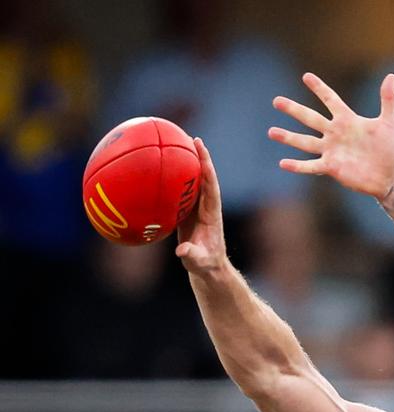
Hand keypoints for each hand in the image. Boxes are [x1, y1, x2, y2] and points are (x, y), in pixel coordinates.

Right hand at [176, 138, 227, 272]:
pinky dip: (173, 180)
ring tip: (178, 144)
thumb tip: (182, 252)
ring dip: (187, 165)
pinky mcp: (187, 213)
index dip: (207, 169)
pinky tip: (160, 169)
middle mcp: (206, 208)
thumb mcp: (199, 262)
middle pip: (203, 178)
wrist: (207, 269)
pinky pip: (180, 192)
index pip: (211, 187)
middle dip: (199, 159)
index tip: (202, 150)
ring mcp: (197, 209)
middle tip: (191, 138)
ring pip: (192, 183)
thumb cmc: (205, 266)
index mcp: (211, 215)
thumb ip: (192, 256)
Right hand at [269, 72, 393, 200]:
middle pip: (310, 118)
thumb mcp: (391, 121)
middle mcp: (336, 133)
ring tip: (272, 132)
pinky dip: (297, 166)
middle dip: (293, 110)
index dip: (319, 88)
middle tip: (276, 101)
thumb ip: (388, 99)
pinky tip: (283, 163)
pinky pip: (311, 166)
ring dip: (288, 137)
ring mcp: (332, 150)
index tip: (306, 76)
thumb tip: (391, 76)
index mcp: (348, 120)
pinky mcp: (332, 167)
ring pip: (305, 141)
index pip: (330, 100)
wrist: (392, 175)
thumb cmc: (392, 148)